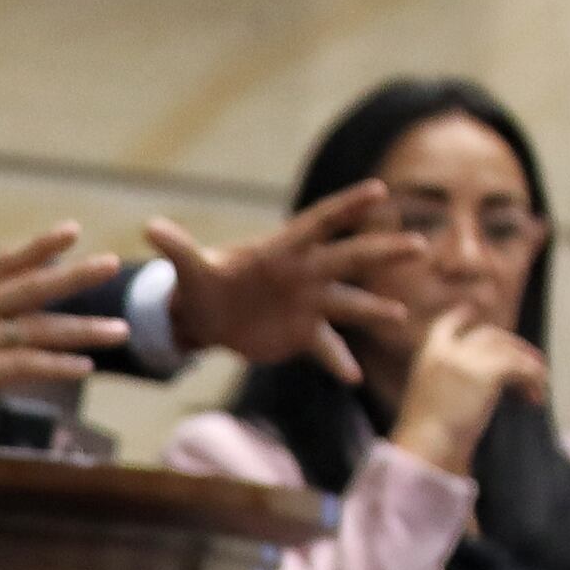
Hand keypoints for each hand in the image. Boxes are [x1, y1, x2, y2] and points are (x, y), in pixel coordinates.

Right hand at [0, 225, 126, 441]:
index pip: (2, 265)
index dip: (38, 248)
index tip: (71, 231)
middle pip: (29, 288)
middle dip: (74, 276)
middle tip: (113, 264)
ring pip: (37, 329)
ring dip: (82, 329)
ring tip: (119, 330)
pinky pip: (26, 366)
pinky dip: (58, 366)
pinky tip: (84, 368)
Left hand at [150, 182, 421, 380]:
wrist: (206, 316)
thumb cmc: (201, 283)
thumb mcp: (189, 269)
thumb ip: (178, 248)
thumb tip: (150, 227)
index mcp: (281, 250)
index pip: (319, 222)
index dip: (347, 207)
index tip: (379, 191)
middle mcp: (304, 273)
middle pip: (348, 259)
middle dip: (381, 252)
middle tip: (418, 245)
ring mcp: (308, 304)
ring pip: (348, 304)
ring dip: (374, 309)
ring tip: (400, 316)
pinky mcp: (303, 333)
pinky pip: (326, 348)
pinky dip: (337, 361)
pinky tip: (352, 378)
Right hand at [389, 307, 548, 476]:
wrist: (427, 447)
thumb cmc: (424, 437)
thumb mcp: (430, 399)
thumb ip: (449, 383)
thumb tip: (478, 384)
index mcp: (428, 355)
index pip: (447, 324)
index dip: (463, 317)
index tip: (475, 311)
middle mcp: (449, 350)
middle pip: (490, 335)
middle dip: (514, 348)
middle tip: (532, 366)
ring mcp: (470, 358)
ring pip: (510, 352)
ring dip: (529, 369)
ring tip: (537, 392)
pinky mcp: (490, 371)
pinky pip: (523, 368)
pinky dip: (535, 381)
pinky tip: (536, 399)